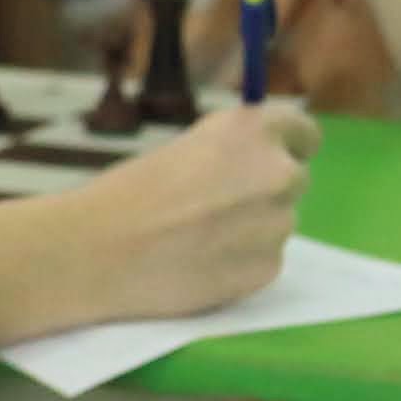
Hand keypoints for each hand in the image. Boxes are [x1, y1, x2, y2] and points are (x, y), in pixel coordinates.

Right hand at [75, 100, 315, 321]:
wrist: (95, 250)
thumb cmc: (125, 192)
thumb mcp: (186, 149)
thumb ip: (232, 153)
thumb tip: (256, 166)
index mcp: (253, 132)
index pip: (305, 134)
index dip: (285, 147)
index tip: (264, 161)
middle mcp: (277, 173)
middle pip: (294, 180)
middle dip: (264, 191)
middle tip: (215, 206)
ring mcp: (277, 224)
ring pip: (277, 224)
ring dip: (250, 229)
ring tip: (195, 239)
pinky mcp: (267, 268)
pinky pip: (265, 261)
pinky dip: (239, 263)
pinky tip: (197, 264)